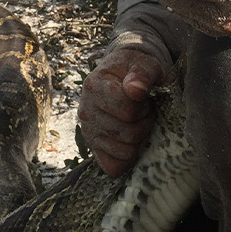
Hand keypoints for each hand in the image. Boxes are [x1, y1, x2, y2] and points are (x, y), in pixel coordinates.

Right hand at [78, 46, 165, 177]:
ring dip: (139, 138)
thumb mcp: (144, 63)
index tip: (144, 97)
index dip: (144, 105)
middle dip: (145, 122)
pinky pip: (114, 167)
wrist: (124, 73)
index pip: (128, 109)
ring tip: (136, 121)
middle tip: (144, 109)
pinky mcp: (93, 149)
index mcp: (94, 86)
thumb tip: (136, 91)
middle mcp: (85, 110)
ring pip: (125, 151)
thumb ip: (142, 74)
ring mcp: (88, 132)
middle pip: (129, 132)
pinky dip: (127, 158)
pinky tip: (130, 138)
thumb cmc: (135, 69)